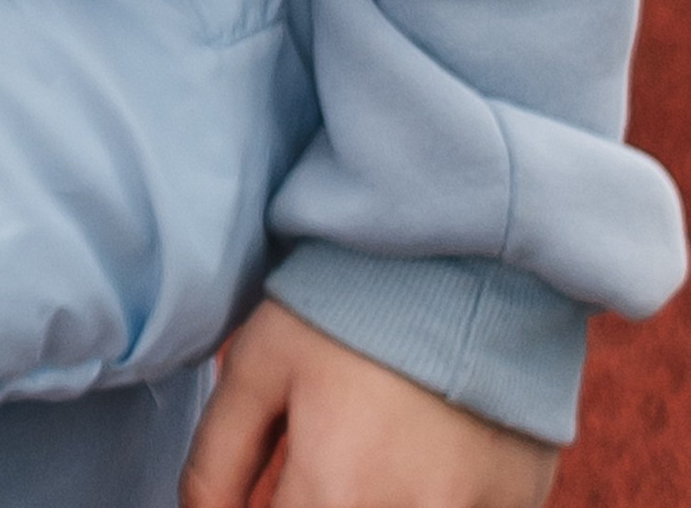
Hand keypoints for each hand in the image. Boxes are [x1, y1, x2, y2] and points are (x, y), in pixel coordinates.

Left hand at [184, 301, 558, 507]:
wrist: (466, 252)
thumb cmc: (349, 303)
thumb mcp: (260, 361)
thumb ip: (218, 457)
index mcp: (335, 490)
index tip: (277, 486)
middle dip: (321, 500)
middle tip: (324, 463)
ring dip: (373, 498)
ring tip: (369, 454)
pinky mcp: (517, 504)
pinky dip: (433, 499)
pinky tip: (424, 459)